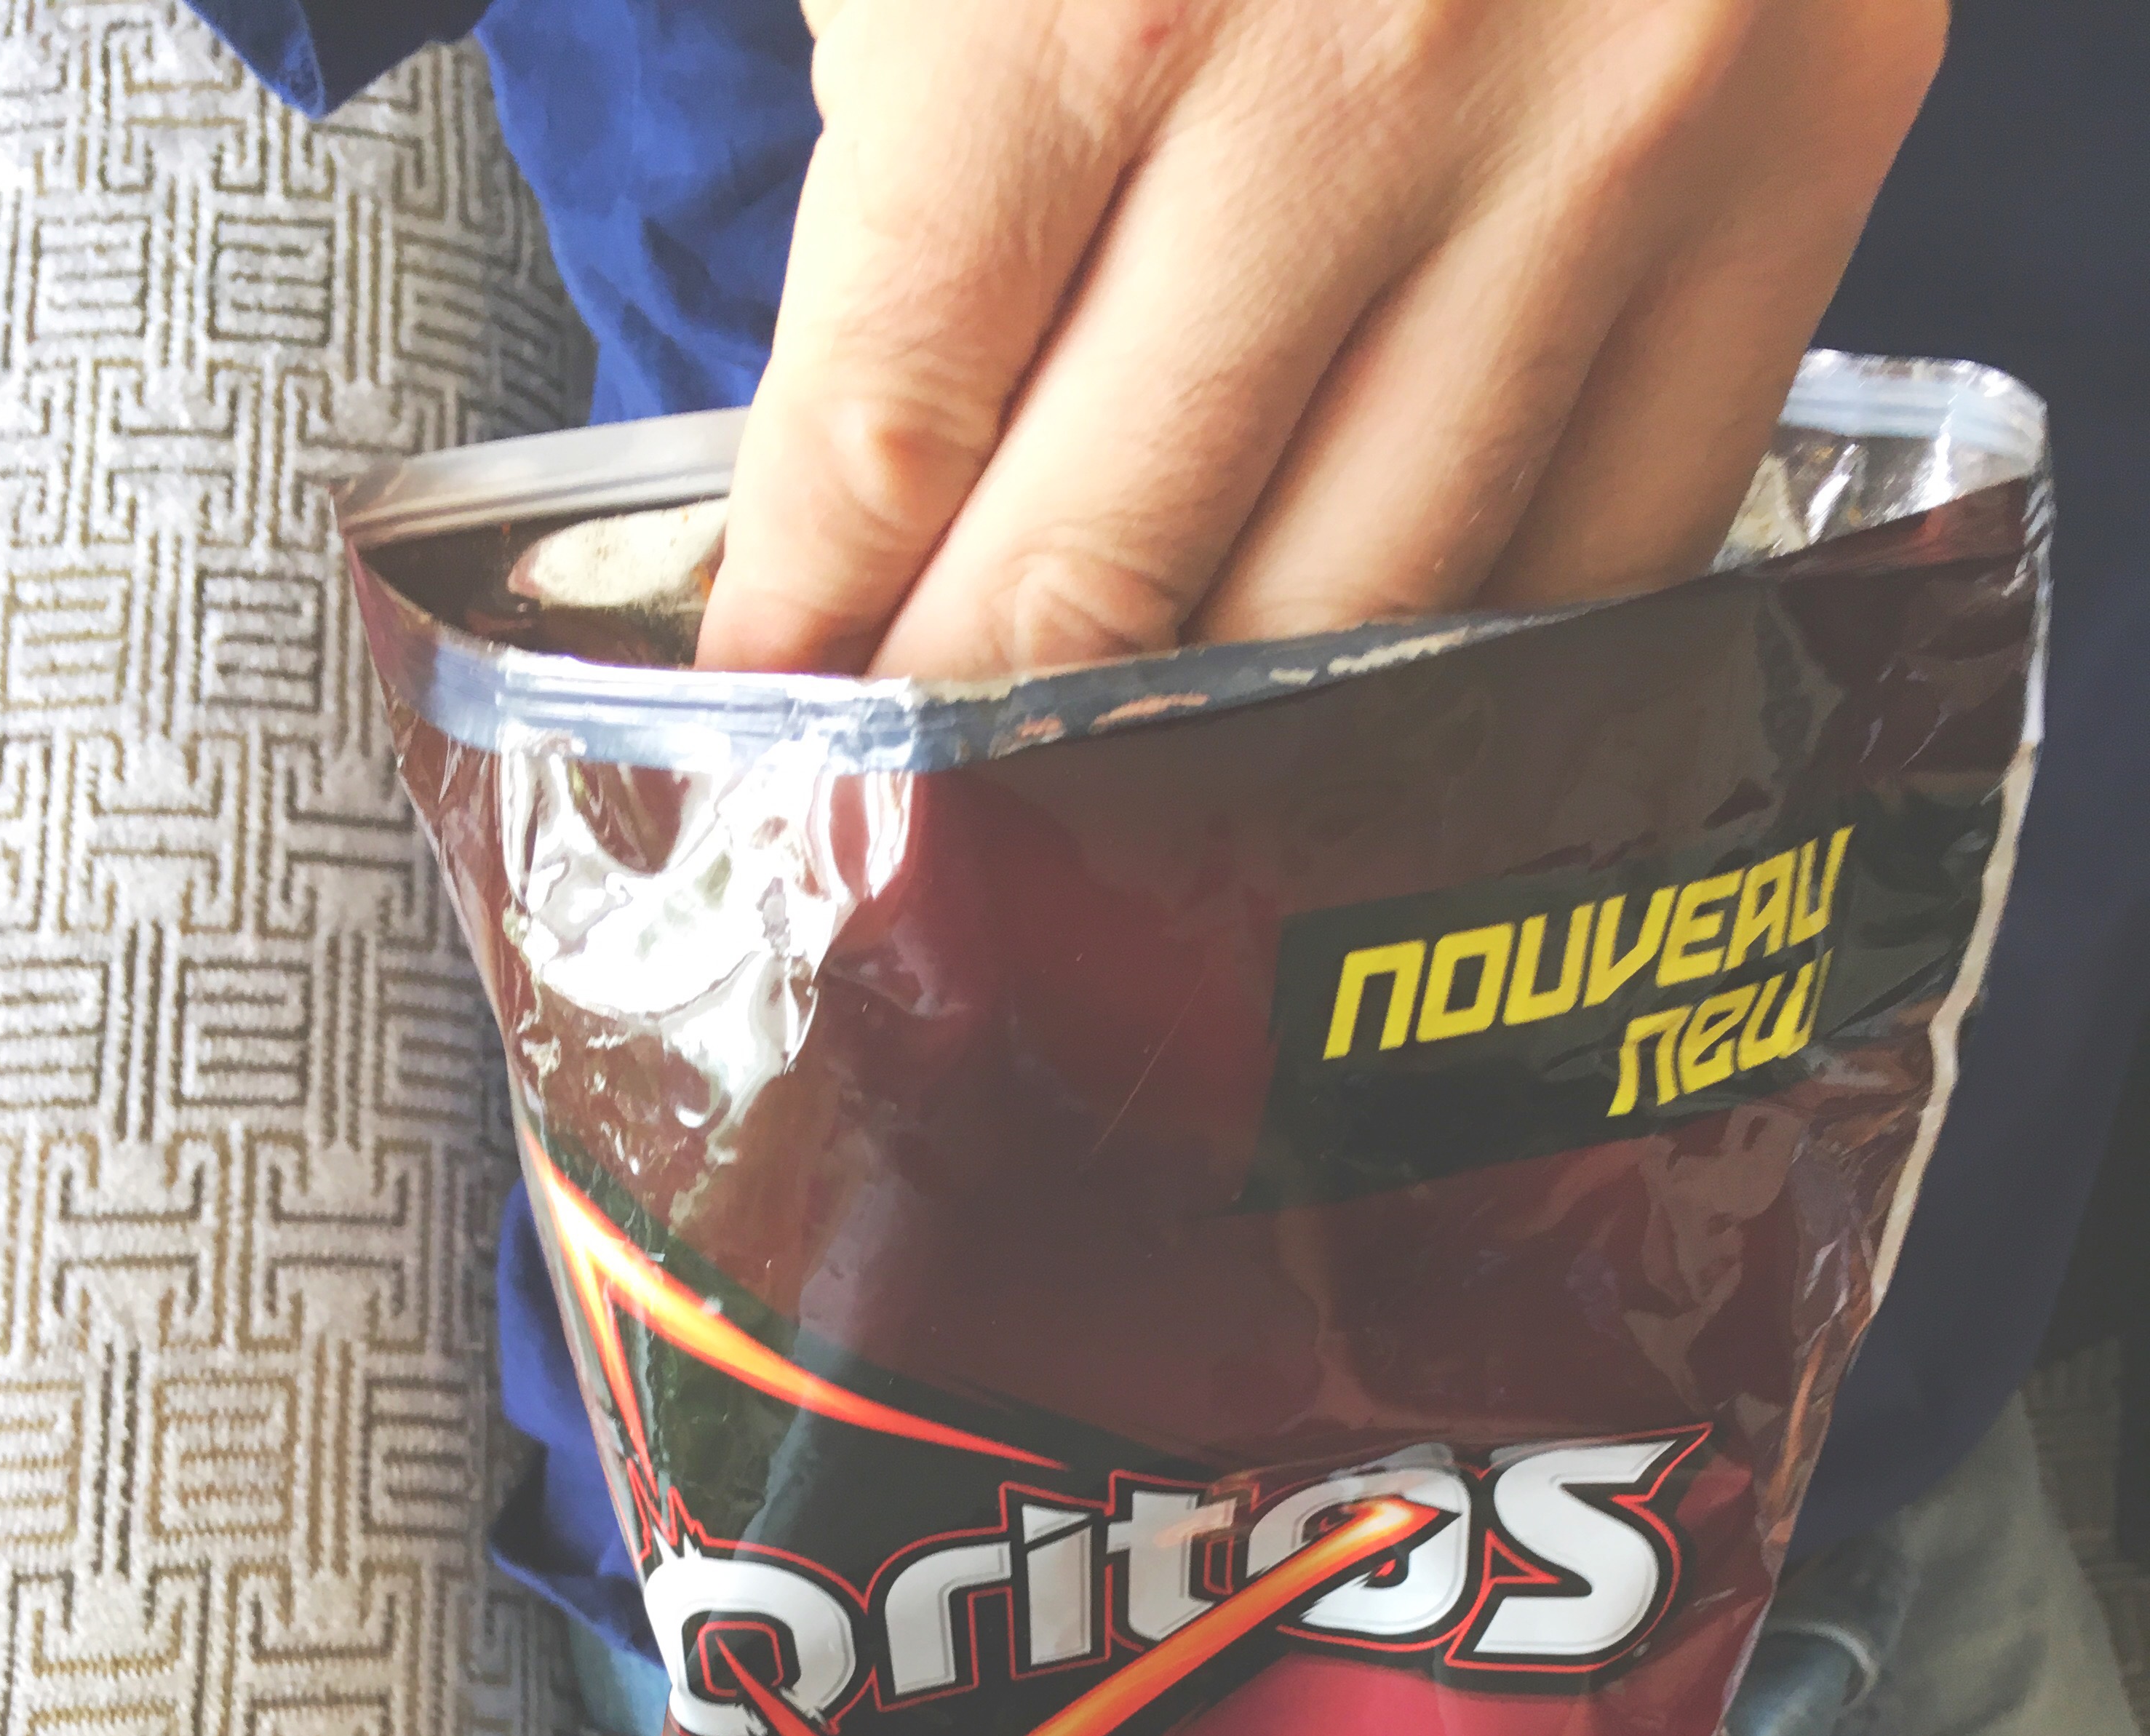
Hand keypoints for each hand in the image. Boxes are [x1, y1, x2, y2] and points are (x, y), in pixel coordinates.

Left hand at [696, 0, 1943, 678]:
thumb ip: (909, 145)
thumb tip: (856, 490)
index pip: (888, 427)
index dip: (808, 623)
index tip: (778, 727)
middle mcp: (1365, 82)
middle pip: (1108, 578)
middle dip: (979, 731)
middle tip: (925, 818)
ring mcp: (1606, 150)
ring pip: (1362, 623)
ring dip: (1209, 748)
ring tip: (1125, 794)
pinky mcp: (1793, 179)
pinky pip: (1603, 557)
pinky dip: (1462, 666)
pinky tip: (1365, 687)